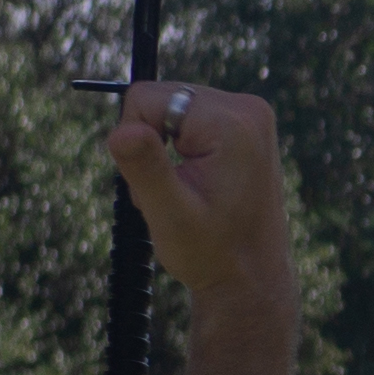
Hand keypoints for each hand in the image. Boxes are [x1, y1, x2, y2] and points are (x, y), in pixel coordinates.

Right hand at [98, 80, 294, 323]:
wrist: (251, 276)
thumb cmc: (211, 253)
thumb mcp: (170, 216)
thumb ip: (146, 169)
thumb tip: (121, 131)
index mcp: (232, 123)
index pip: (145, 98)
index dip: (135, 138)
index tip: (158, 180)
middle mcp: (247, 107)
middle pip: (159, 100)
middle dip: (151, 145)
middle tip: (174, 192)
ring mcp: (250, 114)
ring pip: (170, 111)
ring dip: (164, 150)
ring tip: (186, 192)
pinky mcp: (245, 125)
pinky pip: (188, 120)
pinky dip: (180, 149)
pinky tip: (197, 184)